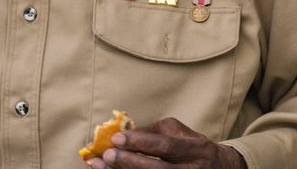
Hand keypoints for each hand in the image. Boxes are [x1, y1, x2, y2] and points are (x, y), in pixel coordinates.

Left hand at [87, 118, 245, 168]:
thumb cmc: (192, 146)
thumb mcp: (179, 132)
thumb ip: (153, 132)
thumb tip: (124, 132)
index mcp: (195, 149)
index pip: (166, 147)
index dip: (141, 142)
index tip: (116, 138)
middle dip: (130, 163)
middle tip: (107, 155)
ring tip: (101, 167)